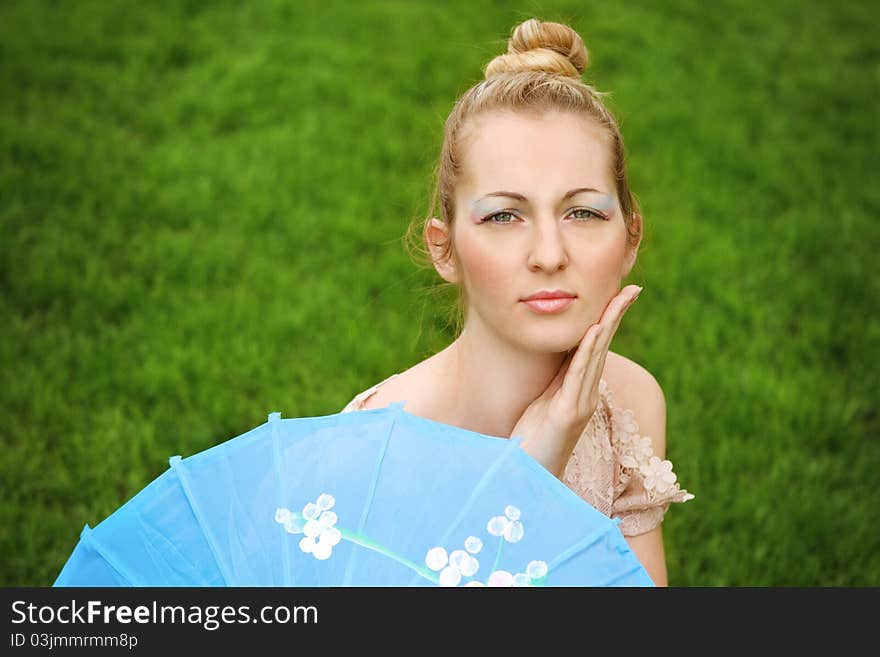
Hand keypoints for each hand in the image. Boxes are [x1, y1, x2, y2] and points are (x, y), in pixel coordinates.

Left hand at [513, 284, 642, 477]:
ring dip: (607, 326)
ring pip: (596, 357)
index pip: (596, 347)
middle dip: (616, 315)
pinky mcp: (568, 413)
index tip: (620, 295)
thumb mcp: (544, 402)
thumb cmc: (531, 441)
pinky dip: (587, 352)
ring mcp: (580, 404)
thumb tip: (558, 356)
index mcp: (578, 389)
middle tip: (632, 288)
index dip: (608, 320)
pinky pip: (578, 376)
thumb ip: (555, 382)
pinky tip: (594, 332)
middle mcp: (585, 394)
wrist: (527, 475)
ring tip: (618, 300)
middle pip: (603, 346)